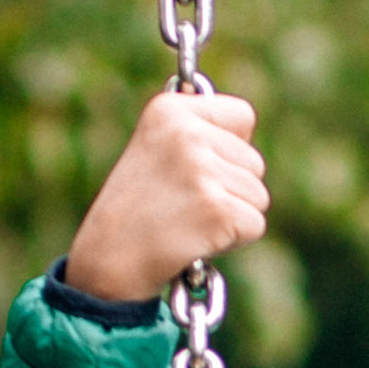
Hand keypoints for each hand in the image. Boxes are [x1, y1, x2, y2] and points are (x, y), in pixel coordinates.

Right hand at [65, 89, 267, 299]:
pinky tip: (197, 239)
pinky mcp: (218, 209)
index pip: (242, 115)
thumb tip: (246, 133)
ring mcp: (202, 171)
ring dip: (233, 216)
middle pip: (255, 161)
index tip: (197, 168)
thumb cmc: (138, 207)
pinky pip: (255, 224)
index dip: (231, 148)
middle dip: (231, 189)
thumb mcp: (157, 149)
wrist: (111, 258)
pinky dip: (233, 240)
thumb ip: (200, 134)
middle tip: (186, 204)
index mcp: (169, 110)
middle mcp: (187, 133)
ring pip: (258, 195)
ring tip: (190, 220)